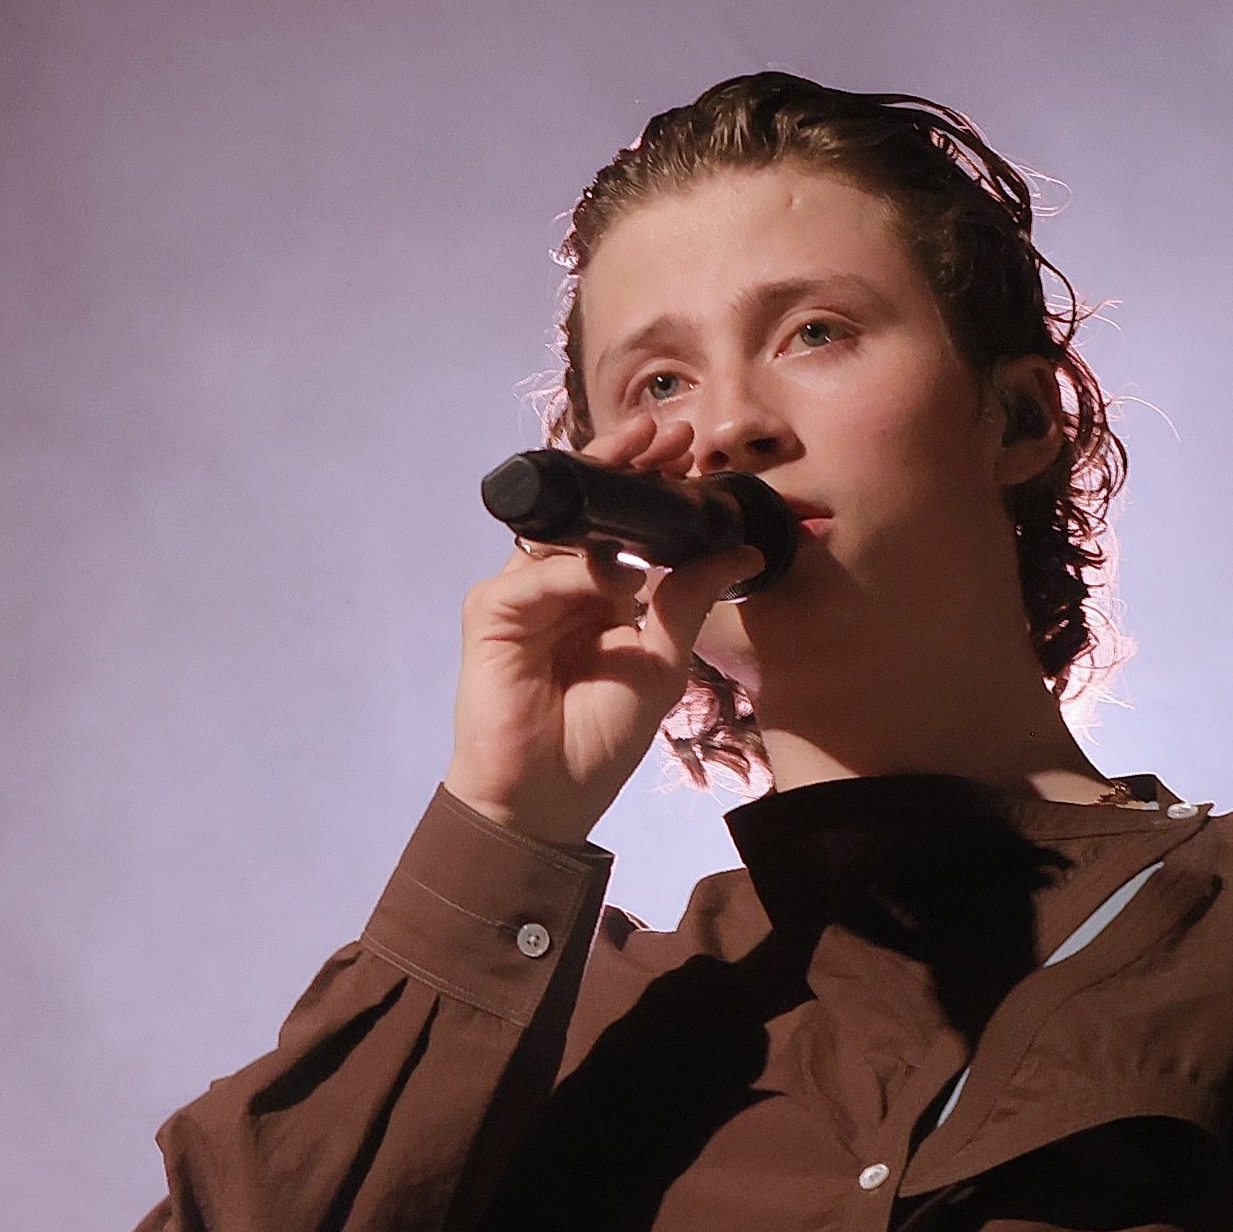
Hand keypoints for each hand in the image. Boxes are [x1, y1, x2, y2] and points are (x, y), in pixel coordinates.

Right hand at [439, 407, 763, 848]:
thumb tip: (742, 552)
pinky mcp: (490, 613)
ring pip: (557, 526)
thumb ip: (688, 601)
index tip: (690, 450)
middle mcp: (557, 582)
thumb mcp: (662, 662)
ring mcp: (520, 593)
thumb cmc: (600, 737)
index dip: (649, 483)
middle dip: (624, 464)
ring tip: (652, 469)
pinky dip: (574, 572)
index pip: (620, 521)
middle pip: (584, 507)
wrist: (547, 797)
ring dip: (603, 495)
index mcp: (598, 591)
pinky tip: (615, 581)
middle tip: (666, 434)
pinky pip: (532, 575)